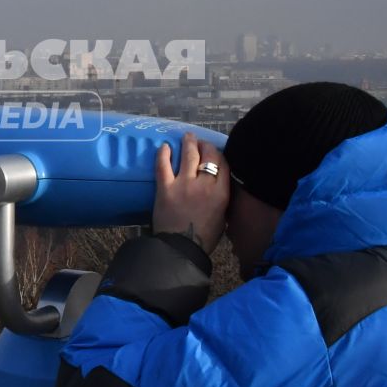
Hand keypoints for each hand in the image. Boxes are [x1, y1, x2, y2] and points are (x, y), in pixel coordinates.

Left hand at [152, 133, 229, 255]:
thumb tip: (218, 187)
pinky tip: (164, 147)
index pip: (223, 164)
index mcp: (221, 193)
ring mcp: (184, 184)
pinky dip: (163, 154)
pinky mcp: (165, 188)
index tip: (214, 150)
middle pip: (207, 156)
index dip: (219, 153)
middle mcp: (204, 185)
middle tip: (200, 141)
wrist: (180, 249)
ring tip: (187, 136)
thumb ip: (221, 200)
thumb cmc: (204, 238)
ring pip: (188, 156)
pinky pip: (163, 166)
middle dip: (204, 145)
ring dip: (188, 143)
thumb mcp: (222, 218)